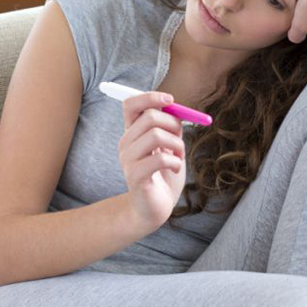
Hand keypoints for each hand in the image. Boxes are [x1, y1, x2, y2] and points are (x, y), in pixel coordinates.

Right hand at [117, 91, 186, 228]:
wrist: (154, 209)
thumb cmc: (164, 176)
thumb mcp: (170, 146)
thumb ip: (171, 128)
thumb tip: (178, 108)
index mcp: (132, 133)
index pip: (130, 104)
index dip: (150, 97)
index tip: (170, 100)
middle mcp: (125, 144)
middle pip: (150, 116)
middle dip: (174, 124)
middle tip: (180, 140)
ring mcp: (128, 160)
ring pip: (157, 136)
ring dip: (177, 145)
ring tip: (178, 157)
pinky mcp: (136, 177)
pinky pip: (160, 159)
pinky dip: (175, 162)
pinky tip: (175, 168)